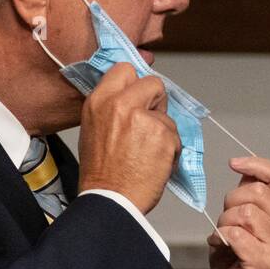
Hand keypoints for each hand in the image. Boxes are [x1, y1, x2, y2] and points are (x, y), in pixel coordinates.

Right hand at [76, 63, 178, 213]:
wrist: (111, 200)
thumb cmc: (101, 170)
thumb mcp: (93, 127)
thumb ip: (112, 107)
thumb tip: (133, 96)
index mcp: (99, 101)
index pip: (125, 69)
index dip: (136, 83)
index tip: (139, 95)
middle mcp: (121, 104)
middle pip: (154, 83)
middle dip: (156, 101)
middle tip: (148, 123)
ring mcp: (144, 118)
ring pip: (167, 114)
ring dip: (163, 131)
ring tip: (146, 152)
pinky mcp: (164, 135)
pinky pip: (176, 135)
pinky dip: (171, 149)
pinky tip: (155, 162)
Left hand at [207, 156, 269, 268]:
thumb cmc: (236, 259)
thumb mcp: (241, 219)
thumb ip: (247, 196)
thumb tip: (245, 168)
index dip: (255, 164)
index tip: (234, 164)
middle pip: (257, 191)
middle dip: (231, 200)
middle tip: (225, 218)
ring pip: (245, 212)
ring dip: (224, 221)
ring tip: (222, 235)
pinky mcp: (266, 262)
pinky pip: (236, 235)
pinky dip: (220, 237)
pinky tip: (219, 246)